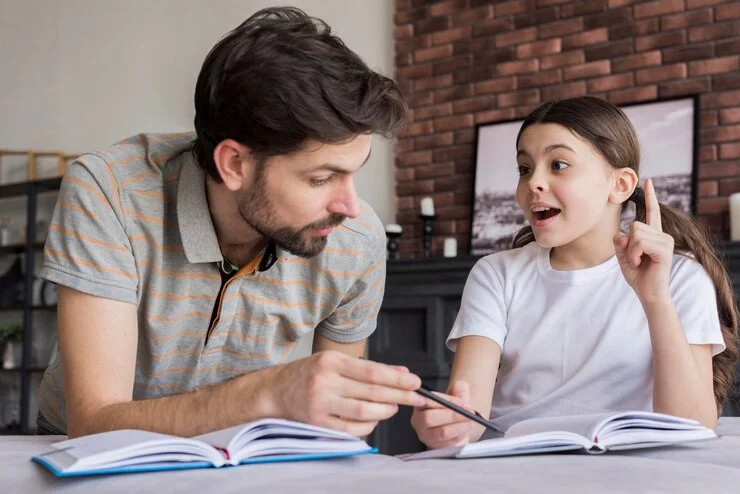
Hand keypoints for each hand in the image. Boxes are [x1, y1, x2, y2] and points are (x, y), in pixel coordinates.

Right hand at [268, 350, 425, 436]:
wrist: (274, 391)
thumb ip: (367, 367)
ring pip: (364, 411)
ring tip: (395, 407)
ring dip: (385, 411)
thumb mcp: (334, 361)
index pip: (372, 371)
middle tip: (417, 398)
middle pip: (372, 391)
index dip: (397, 378)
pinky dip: (368, 426)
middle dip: (400, 395)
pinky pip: (351, 428)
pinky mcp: (317, 422)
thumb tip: (401, 371)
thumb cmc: (308, 374)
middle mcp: (325, 381)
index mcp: (331, 361)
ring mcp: (320, 403)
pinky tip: (376, 420)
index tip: (415, 382)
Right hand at [410, 380, 476, 448]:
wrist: (453, 430)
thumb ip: (458, 391)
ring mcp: (425, 435)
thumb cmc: (450, 412)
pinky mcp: (434, 447)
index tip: (462, 402)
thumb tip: (461, 385)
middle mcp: (418, 420)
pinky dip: (460, 436)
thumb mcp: (454, 399)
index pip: (429, 401)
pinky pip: (448, 443)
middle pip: (430, 418)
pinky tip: (467, 430)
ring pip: (441, 432)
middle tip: (469, 413)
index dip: (447, 401)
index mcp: (420, 404)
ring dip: (460, 426)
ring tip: (472, 421)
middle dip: (453, 415)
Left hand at [613, 178, 673, 305]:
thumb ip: (620, 242)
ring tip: (638, 261)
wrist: (649, 293)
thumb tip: (622, 233)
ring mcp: (665, 241)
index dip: (649, 196)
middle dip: (627, 244)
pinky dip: (634, 254)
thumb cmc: (638, 275)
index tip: (648, 180)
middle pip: (634, 225)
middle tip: (634, 258)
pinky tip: (641, 263)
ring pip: (636, 233)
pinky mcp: (665, 249)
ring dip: (631, 250)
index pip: (651, 211)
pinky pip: (640, 243)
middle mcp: (662, 234)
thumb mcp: (623, 256)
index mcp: (653, 234)